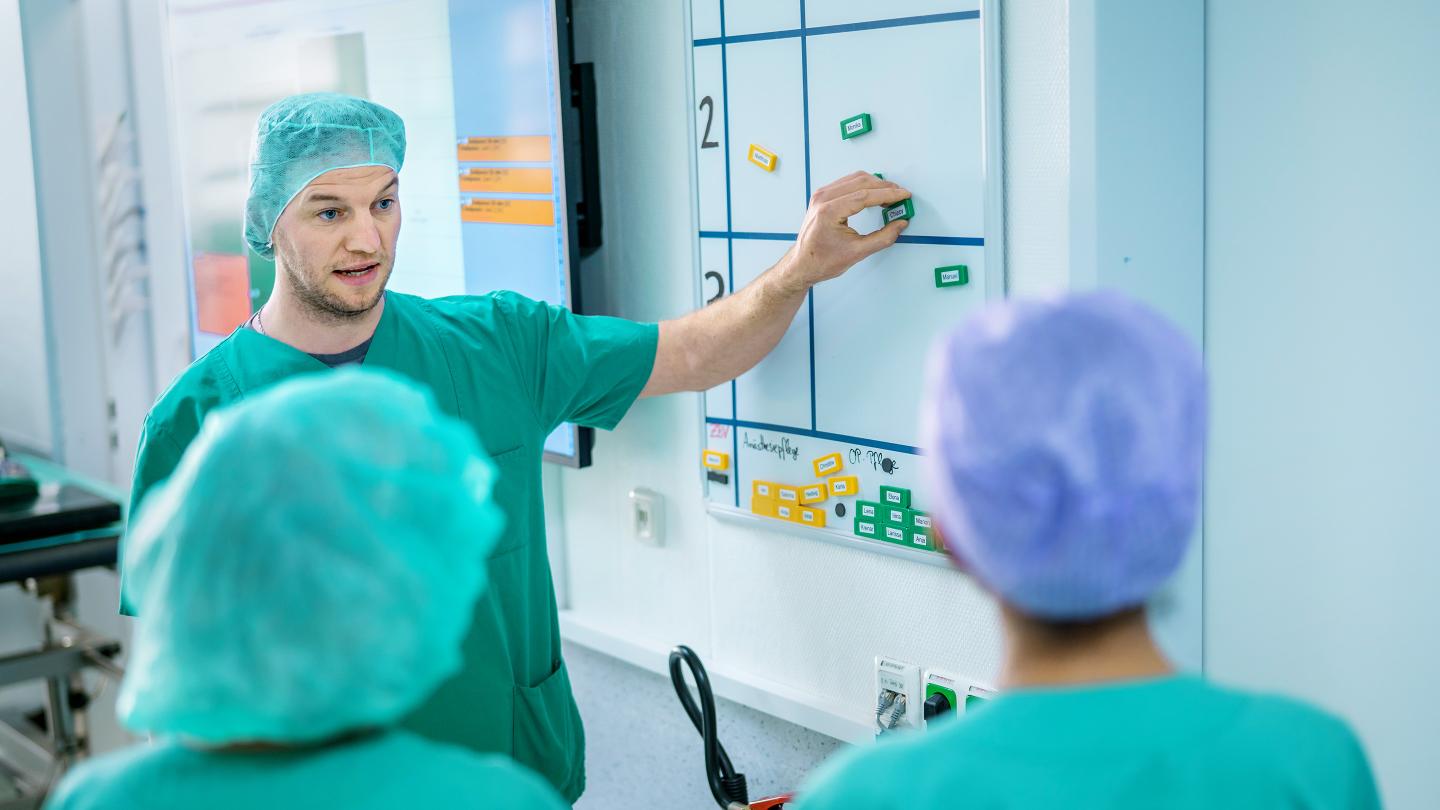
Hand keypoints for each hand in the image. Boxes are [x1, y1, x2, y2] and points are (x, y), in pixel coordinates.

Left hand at [782, 171, 911, 288]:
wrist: (802, 264)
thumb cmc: (822, 261)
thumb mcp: (857, 253)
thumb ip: (882, 238)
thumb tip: (900, 224)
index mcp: (829, 212)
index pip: (865, 195)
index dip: (888, 194)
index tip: (904, 195)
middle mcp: (823, 199)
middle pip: (861, 182)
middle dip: (885, 187)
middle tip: (901, 196)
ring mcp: (821, 195)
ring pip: (855, 178)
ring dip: (876, 184)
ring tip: (890, 196)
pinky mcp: (822, 196)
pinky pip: (847, 182)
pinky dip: (864, 185)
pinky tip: (874, 195)